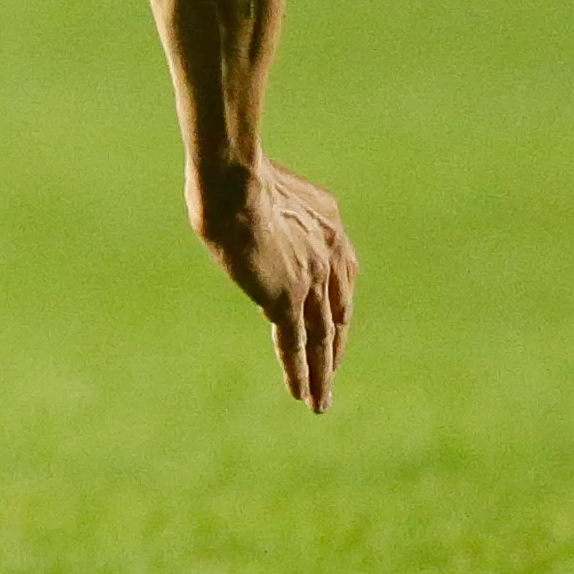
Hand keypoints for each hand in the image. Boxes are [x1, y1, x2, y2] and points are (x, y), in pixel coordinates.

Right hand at [194, 156, 355, 411]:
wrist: (233, 179)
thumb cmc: (232, 172)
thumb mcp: (260, 186)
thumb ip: (265, 203)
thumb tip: (245, 204)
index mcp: (329, 224)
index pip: (340, 274)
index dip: (335, 303)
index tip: (332, 323)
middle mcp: (331, 254)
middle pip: (337, 311)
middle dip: (335, 344)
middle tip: (331, 371)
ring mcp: (312, 279)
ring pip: (322, 336)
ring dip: (322, 371)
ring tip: (320, 401)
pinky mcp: (287, 298)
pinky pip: (298, 345)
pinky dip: (302, 372)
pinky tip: (303, 395)